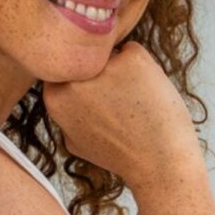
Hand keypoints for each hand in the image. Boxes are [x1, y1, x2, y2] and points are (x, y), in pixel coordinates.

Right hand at [41, 41, 201, 186]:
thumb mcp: (75, 142)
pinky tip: (147, 93)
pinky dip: (143, 67)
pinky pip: (133, 52)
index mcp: (56, 98)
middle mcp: (75, 79)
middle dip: (100, 72)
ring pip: (110, 54)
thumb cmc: (121, 155)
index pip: (64, 71)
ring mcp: (104, 66)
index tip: (98, 97)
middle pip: (86, 59)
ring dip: (122, 69)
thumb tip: (61, 92)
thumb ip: (63, 114)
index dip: (82, 82)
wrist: (159, 163)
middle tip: (118, 99)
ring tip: (134, 100)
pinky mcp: (133, 59)